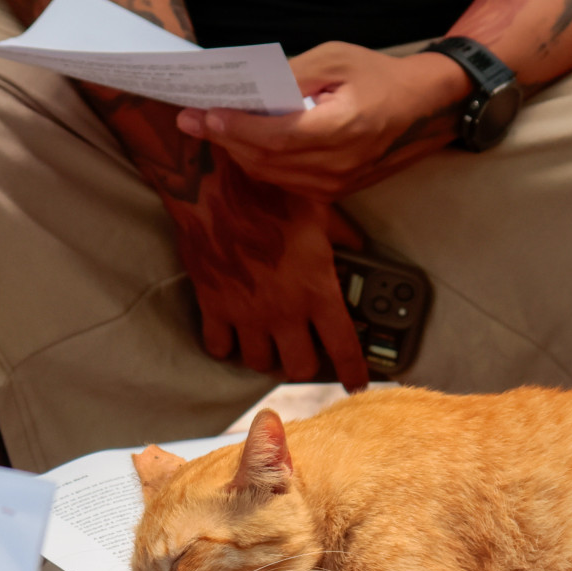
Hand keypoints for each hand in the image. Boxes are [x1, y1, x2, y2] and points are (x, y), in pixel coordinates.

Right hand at [158, 150, 369, 387]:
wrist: (216, 187)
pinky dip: (225, 345)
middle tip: (305, 351)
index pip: (343, 348)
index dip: (354, 372)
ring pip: (258, 362)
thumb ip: (341, 235)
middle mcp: (284, 311)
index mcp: (317, 290)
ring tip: (269, 341)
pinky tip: (231, 333)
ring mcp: (246, 314)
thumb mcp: (319, 210)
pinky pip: (217, 346)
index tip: (356, 383)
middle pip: (299, 367)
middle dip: (305, 364)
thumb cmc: (270, 192)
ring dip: (266, 355)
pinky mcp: (214, 307)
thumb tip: (357, 244)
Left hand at [175, 43, 469, 199]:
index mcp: (343, 128)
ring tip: (210, 128)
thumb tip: (250, 87)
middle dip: (225, 139)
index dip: (236, 128)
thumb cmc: (381, 76)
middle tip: (190, 119)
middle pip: (266, 160)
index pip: (277, 137)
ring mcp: (337, 185)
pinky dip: (259, 162)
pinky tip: (242, 142)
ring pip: (271, 175)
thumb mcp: (337, 58)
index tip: (204, 114)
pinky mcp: (335, 192)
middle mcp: (339, 165)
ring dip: (238, 152)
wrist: (424, 108)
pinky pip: (286, 181)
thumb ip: (293, 73)